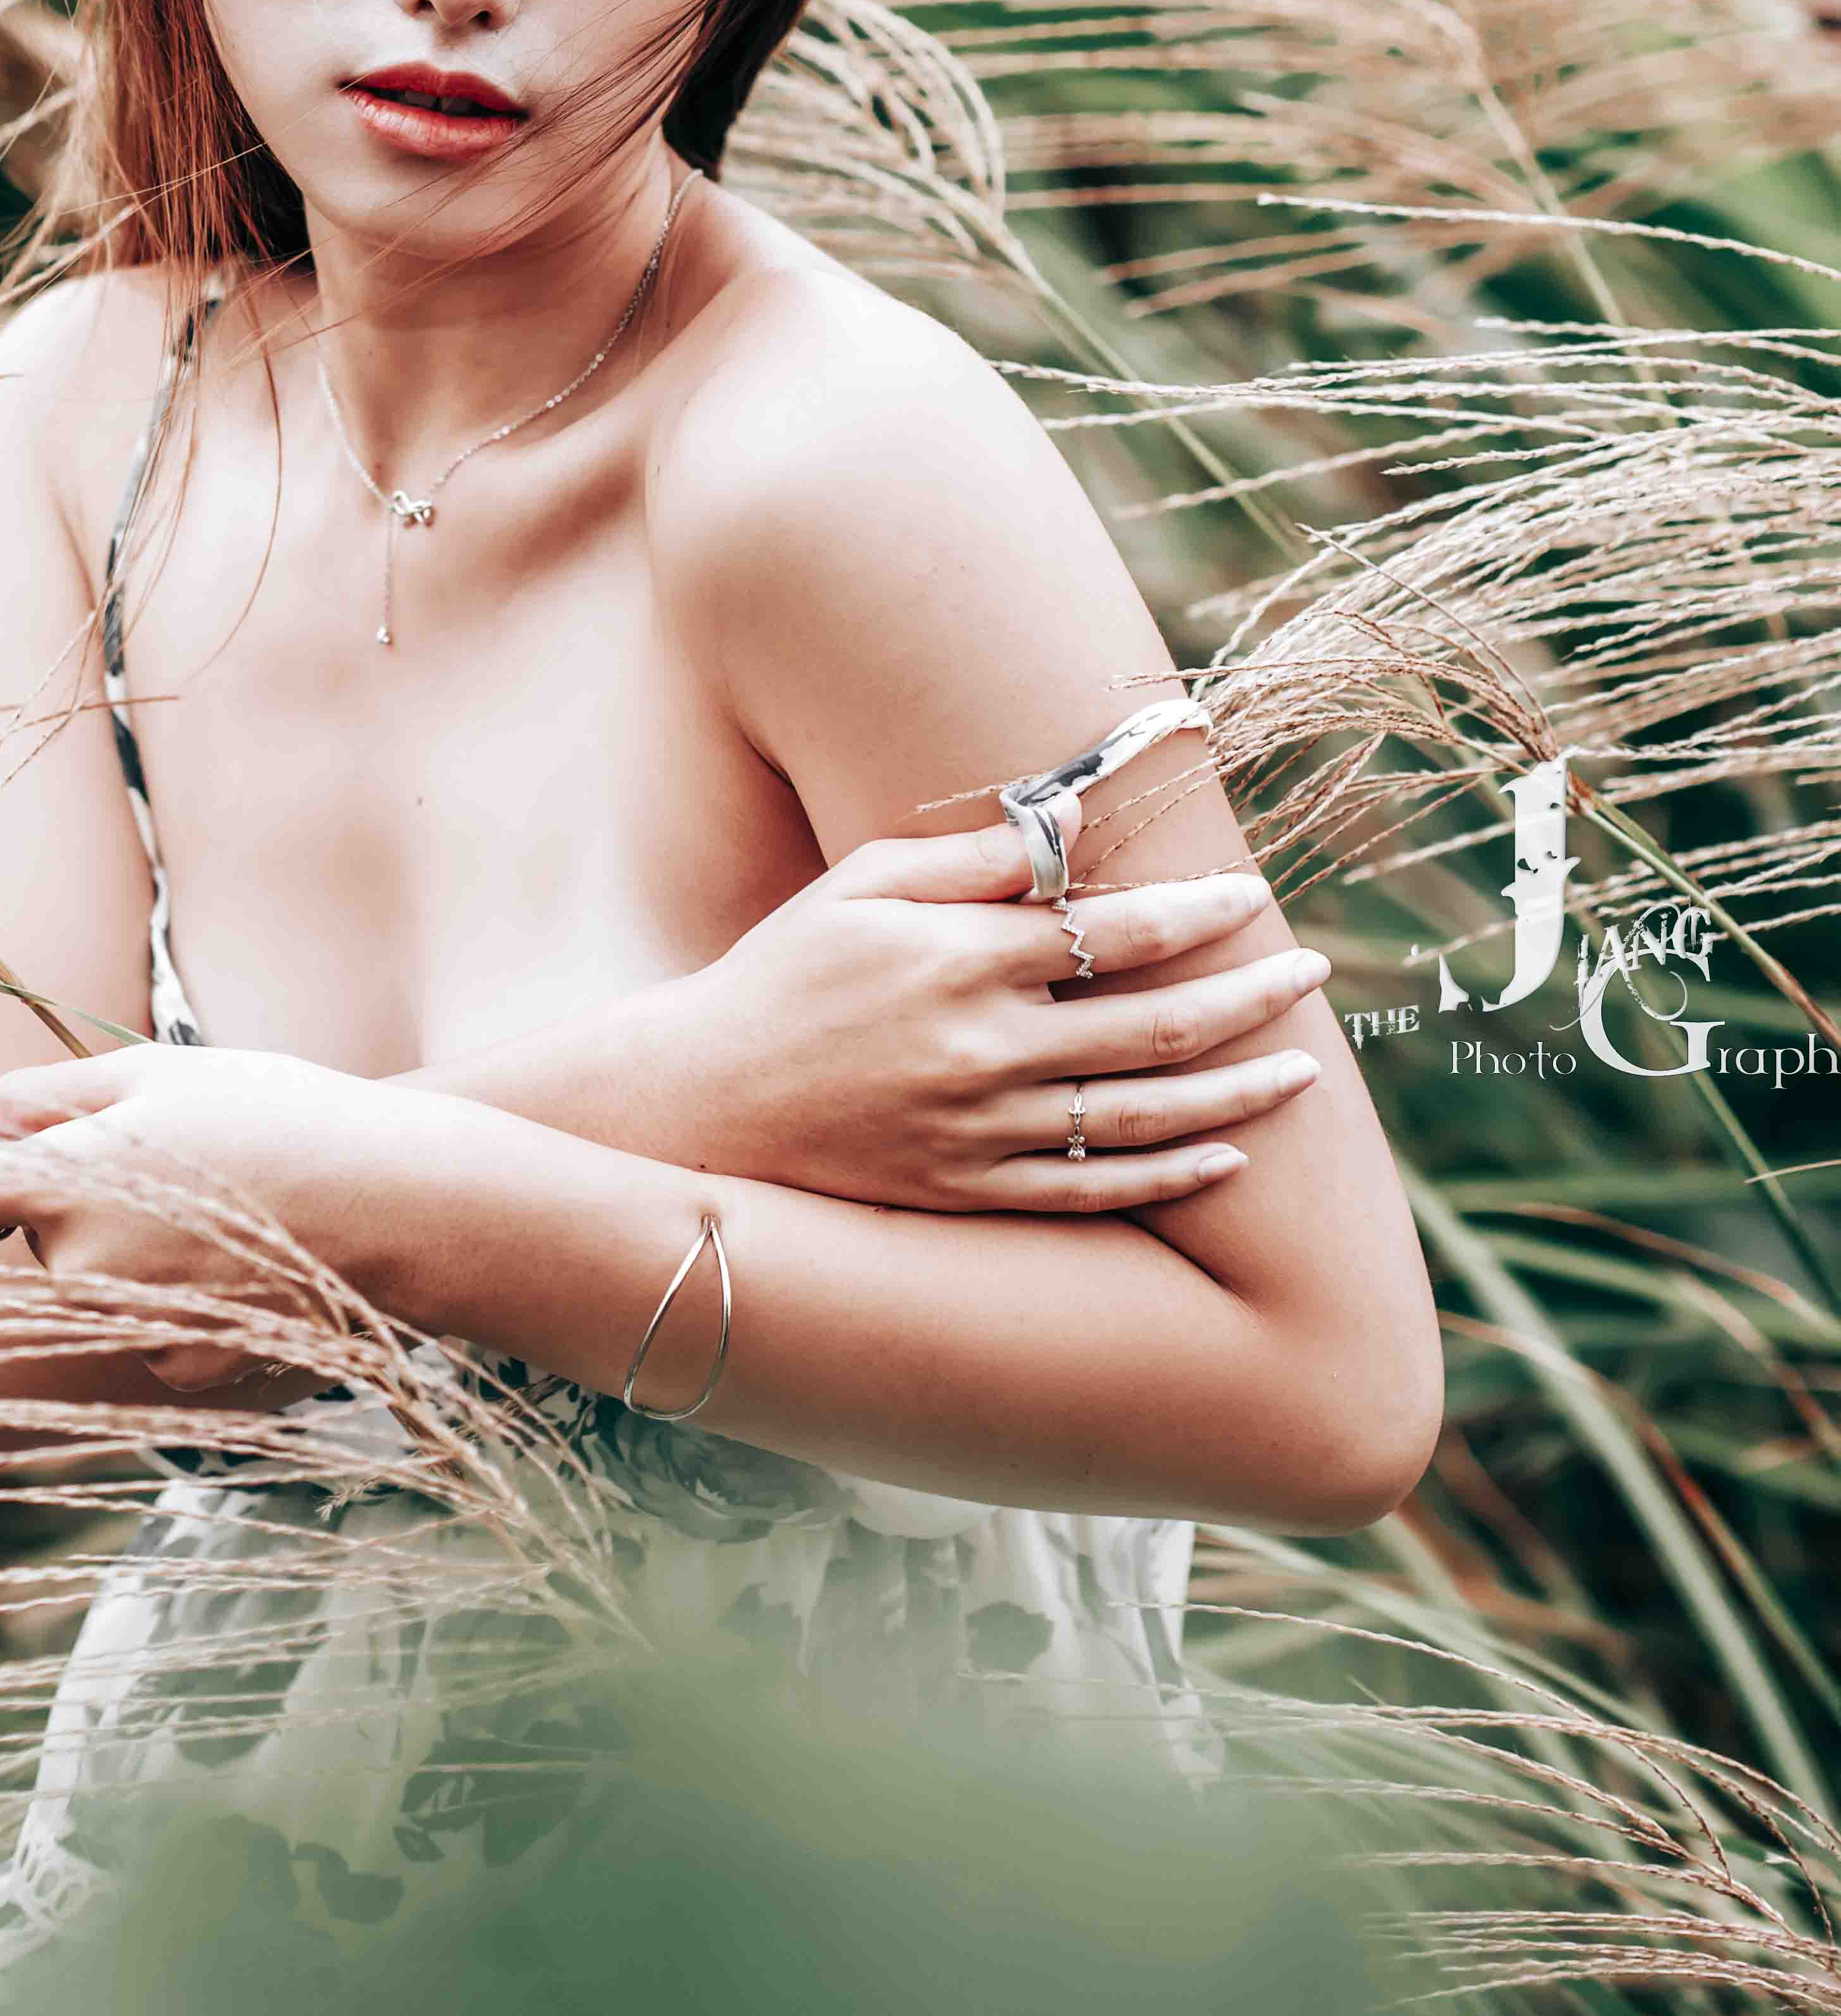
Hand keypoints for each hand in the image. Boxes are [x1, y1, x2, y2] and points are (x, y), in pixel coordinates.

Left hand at [0, 1039, 415, 1392]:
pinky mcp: (179, 1372)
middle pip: (41, 1235)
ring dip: (136, 1250)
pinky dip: (182, 1300)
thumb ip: (38, 1096)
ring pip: (98, 1283)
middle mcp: (78, 1266)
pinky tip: (243, 1262)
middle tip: (176, 1162)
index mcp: (61, 1181)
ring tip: (224, 1208)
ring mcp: (128, 1329)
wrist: (392, 1202)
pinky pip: (150, 1331)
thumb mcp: (155, 1074)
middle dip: (85, 1202)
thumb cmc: (274, 1113)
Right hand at [656, 807, 1323, 1212]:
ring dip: (1235, 1089)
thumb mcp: (861, 887)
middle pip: (1152, 1024)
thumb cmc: (784, 973)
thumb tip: (1070, 821)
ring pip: (1144, 1115)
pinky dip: (1170, 1177)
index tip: (1251, 898)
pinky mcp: (972, 1194)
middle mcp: (985, 1050)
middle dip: (1246, 996)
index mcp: (960, 961)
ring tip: (1301, 1069)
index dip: (1195, 914)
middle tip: (1311, 972)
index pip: (1112, 932)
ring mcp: (983, 1133)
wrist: (703, 1103)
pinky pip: (1097, 1191)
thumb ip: (969, 858)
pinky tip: (1227, 1158)